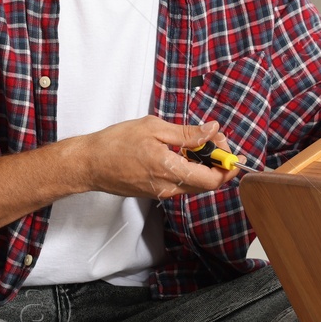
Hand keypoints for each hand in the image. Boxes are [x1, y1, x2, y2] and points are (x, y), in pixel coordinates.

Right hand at [79, 117, 239, 198]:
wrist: (90, 163)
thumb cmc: (116, 143)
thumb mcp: (154, 128)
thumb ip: (187, 133)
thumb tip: (212, 131)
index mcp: (170, 171)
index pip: (213, 180)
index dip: (227, 167)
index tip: (230, 151)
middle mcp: (169, 188)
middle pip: (207, 183)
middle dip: (217, 162)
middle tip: (212, 139)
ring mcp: (162, 193)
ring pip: (195, 184)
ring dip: (203, 165)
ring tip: (195, 142)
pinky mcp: (156, 193)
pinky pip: (181, 183)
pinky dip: (189, 169)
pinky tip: (181, 152)